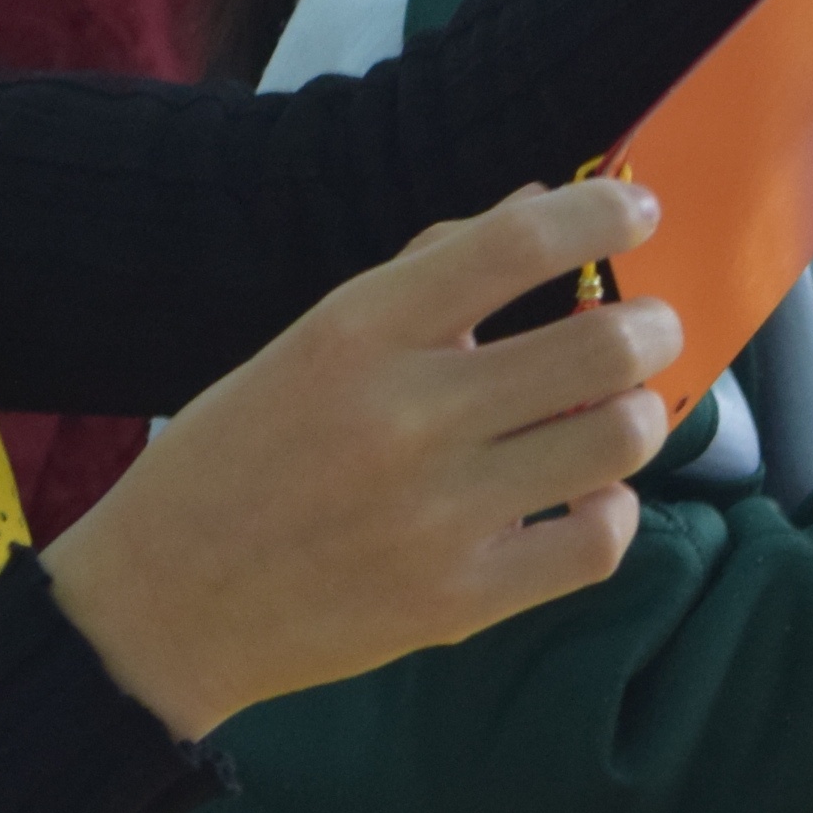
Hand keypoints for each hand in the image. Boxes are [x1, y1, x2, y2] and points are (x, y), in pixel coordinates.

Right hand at [48, 180, 678, 739]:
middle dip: (651, 326)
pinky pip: (597, 543)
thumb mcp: (301, 347)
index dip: (603, 212)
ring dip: (637, 414)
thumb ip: (416, 278)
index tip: (636, 211)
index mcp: (355, 334)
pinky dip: (610, 511)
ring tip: (611, 413)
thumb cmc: (228, 461)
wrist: (161, 606)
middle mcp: (405, 415)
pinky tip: (583, 498)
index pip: (516, 242)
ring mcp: (437, 513)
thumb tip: (531, 206)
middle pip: (601, 343)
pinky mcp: (459, 600)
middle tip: (646, 330)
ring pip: (617, 439)